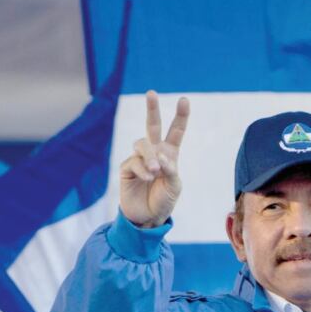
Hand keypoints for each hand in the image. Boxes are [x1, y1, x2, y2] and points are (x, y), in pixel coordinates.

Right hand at [119, 90, 189, 227]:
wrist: (147, 218)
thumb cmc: (164, 201)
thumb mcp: (175, 186)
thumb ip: (171, 169)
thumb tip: (158, 156)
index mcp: (170, 154)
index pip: (176, 131)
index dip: (180, 116)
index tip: (184, 100)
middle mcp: (154, 152)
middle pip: (152, 126)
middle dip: (152, 109)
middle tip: (151, 93)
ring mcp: (139, 159)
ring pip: (142, 144)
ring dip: (149, 156)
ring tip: (155, 171)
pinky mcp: (127, 168)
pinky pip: (134, 162)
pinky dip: (143, 170)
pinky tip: (148, 178)